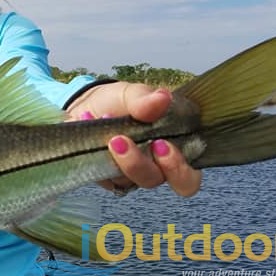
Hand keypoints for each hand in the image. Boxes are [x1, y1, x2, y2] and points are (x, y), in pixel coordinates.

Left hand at [66, 82, 201, 196]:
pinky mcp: (102, 175)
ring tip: (105, 124)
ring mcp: (126, 174)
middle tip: (122, 141)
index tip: (161, 145)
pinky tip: (87, 119)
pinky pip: (98, 171)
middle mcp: (153, 168)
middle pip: (152, 181)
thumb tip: (163, 98)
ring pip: (125, 180)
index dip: (178, 169)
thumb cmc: (121, 103)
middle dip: (138, 164)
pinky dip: (91, 147)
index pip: (188, 177)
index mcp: (173, 150)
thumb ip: (147, 100)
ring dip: (113, 155)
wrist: (88, 104)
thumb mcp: (133, 94)